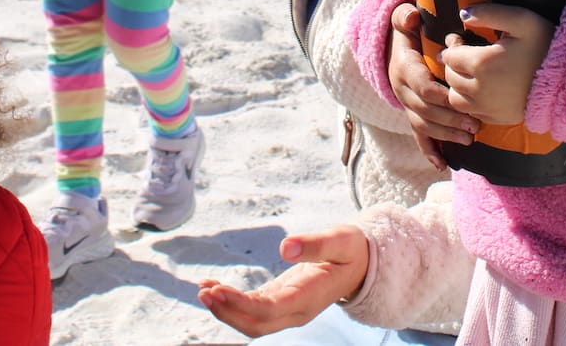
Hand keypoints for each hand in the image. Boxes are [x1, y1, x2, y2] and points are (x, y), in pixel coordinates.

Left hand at [198, 224, 368, 336]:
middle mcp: (296, 311)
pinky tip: (213, 285)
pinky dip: (231, 300)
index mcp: (309, 298)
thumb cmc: (351, 250)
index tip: (217, 290)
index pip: (269, 310)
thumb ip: (314, 244)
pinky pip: (253, 308)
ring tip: (203, 289)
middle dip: (227, 312)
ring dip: (226, 309)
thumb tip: (284, 247)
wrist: (362, 264)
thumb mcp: (339, 240)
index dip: (241, 304)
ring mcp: (288, 309)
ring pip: (252, 321)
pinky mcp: (281, 301)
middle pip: (256, 324)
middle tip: (204, 292)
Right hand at [387, 3, 477, 168]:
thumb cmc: (408, 32)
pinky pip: (418, 135)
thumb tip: (411, 16)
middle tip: (474, 125)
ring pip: (424, 125)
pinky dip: (429, 150)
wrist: (394, 48)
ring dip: (446, 135)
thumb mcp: (403, 19)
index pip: (422, 87)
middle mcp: (403, 90)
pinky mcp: (412, 114)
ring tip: (469, 139)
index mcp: (405, 69)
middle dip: (450, 119)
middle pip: (425, 110)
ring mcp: (407, 105)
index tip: (461, 100)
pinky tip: (442, 164)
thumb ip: (405, 16)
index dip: (441, 96)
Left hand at [440, 3, 555, 125]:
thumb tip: (463, 14)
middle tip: (464, 54)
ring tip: (470, 74)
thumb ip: (490, 13)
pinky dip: (470, 102)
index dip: (452, 45)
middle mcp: (479, 89)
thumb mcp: (522, 20)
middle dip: (453, 64)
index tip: (461, 39)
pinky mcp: (498, 119)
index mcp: (482, 63)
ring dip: (457, 85)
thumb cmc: (546, 45)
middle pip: (450, 77)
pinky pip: (471, 113)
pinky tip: (482, 89)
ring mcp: (488, 107)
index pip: (449, 56)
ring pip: (455, 98)